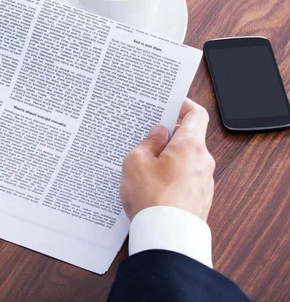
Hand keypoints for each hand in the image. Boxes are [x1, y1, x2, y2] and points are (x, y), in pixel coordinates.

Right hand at [120, 98, 215, 220]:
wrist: (167, 238)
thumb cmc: (151, 198)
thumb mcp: (136, 162)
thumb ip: (148, 142)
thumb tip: (158, 133)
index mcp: (190, 145)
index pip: (196, 114)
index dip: (183, 106)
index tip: (170, 103)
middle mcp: (203, 161)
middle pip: (190, 138)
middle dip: (169, 136)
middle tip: (147, 136)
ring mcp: (204, 182)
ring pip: (187, 160)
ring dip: (170, 158)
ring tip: (145, 165)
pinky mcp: (200, 199)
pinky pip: (187, 179)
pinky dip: (173, 176)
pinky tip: (154, 185)